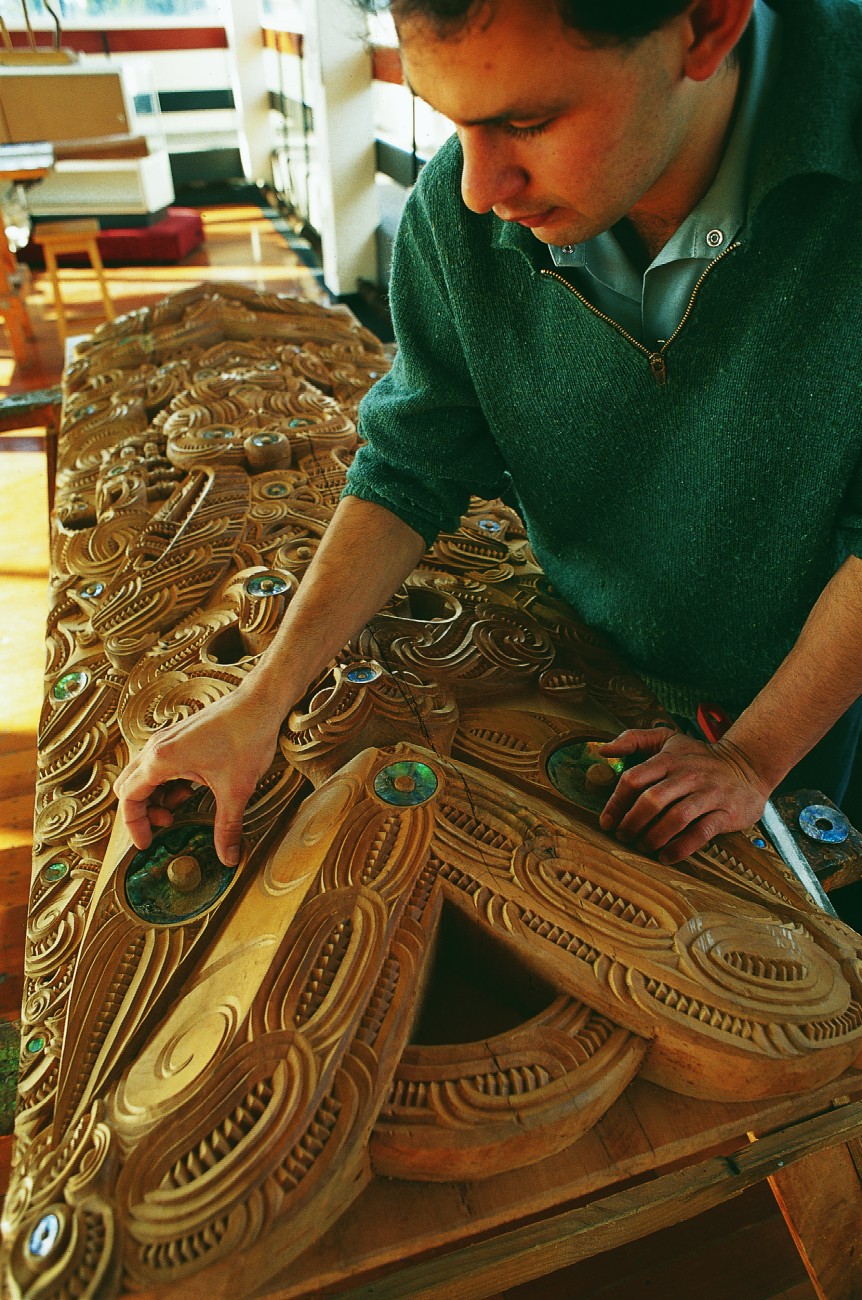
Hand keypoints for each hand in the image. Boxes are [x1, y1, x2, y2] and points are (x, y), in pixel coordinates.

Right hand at [113, 686, 281, 865]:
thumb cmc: (245, 737)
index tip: (147, 844)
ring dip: (155, 796)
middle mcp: (157, 747)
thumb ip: (227, 827)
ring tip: (180, 810)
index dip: (134, 826)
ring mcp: (166, 740)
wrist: (259, 703)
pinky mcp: (178, 737)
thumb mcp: (236, 790)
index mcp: (161, 759)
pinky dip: (166, 783)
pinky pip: (159, 765)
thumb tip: (228, 858)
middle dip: (143, 812)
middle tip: (166, 827)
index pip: (128, 798)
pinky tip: (191, 790)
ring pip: (143, 775)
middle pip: (129, 786)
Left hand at [597, 728, 770, 863]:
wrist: (747, 765)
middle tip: (623, 836)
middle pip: (652, 800)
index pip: (634, 779)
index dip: (616, 803)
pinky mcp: (725, 813)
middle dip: (632, 823)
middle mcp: (687, 775)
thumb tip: (603, 751)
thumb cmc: (697, 756)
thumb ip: (633, 739)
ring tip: (642, 846)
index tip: (607, 821)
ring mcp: (708, 794)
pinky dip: (680, 848)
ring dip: (653, 837)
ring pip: (676, 818)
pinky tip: (666, 856)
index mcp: (669, 758)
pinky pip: (700, 833)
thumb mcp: (667, 738)